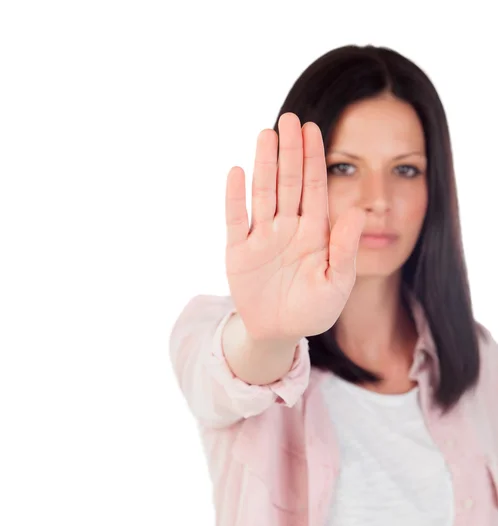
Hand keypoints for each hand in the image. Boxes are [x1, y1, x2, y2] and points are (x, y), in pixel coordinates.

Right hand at [224, 112, 365, 342]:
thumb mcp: (337, 284)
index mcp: (314, 233)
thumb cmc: (313, 309)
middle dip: (290, 151)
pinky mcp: (239, 252)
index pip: (314, 188)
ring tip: (266, 134)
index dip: (313, 160)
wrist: (278, 332)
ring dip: (264, 165)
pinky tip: (237, 172)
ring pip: (263, 193)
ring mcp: (262, 237)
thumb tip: (354, 213)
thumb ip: (345, 250)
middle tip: (290, 118)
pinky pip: (236, 220)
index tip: (314, 129)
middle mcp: (287, 228)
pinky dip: (235, 198)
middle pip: (288, 183)